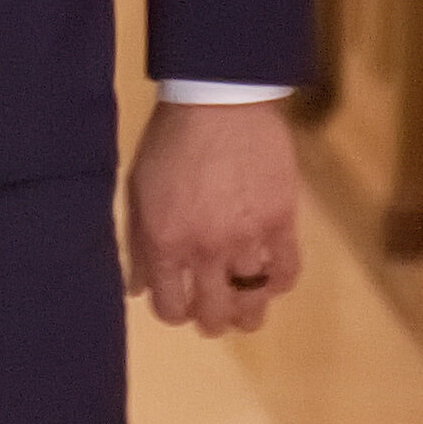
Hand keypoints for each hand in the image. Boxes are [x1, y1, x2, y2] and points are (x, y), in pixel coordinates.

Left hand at [125, 100, 301, 334]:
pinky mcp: (282, 222)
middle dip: (210, 321)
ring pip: (252, 303)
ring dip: (246, 315)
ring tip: (244, 313)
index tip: (177, 306)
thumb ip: (137, 242)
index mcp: (165, 242)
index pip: (170, 306)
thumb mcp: (137, 189)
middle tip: (211, 317)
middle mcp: (205, 250)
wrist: (217, 102)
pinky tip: (270, 281)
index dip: (172, 313)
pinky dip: (279, 284)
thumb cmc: (168, 140)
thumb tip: (136, 288)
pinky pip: (286, 271)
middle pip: (213, 313)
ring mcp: (247, 239)